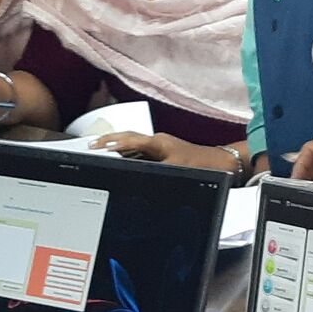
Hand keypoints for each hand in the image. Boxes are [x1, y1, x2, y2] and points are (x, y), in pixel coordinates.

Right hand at [93, 131, 240, 170]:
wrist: (221, 164)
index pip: (128, 140)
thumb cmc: (202, 165)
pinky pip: (140, 153)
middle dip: (108, 142)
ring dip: (116, 149)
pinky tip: (120, 161)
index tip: (95, 147)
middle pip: (127, 139)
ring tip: (99, 153)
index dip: (111, 143)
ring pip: (133, 146)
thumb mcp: (176, 169)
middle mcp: (157, 142)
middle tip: (91, 147)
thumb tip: (135, 172)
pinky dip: (127, 156)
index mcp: (157, 142)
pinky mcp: (163, 154)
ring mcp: (160, 148)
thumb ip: (154, 170)